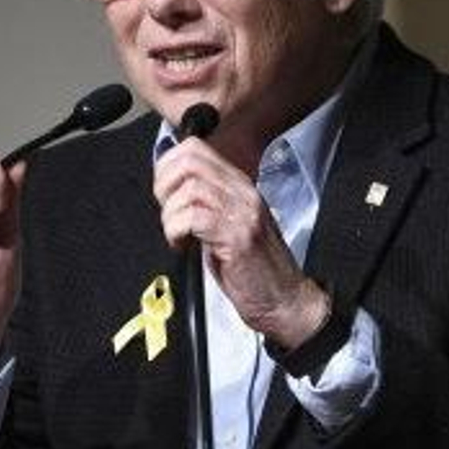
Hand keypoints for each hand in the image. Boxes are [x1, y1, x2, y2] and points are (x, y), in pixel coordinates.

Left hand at [153, 138, 329, 349]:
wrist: (285, 300)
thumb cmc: (256, 270)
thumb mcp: (229, 226)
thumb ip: (206, 204)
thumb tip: (170, 192)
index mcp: (240, 187)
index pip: (196, 149)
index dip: (168, 166)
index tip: (163, 192)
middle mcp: (243, 194)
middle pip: (190, 161)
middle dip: (165, 185)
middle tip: (167, 212)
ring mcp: (242, 213)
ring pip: (190, 189)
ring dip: (171, 214)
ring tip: (176, 236)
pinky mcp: (237, 237)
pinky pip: (193, 218)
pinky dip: (177, 232)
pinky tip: (182, 246)